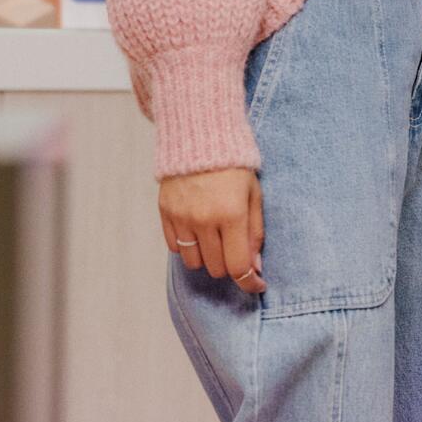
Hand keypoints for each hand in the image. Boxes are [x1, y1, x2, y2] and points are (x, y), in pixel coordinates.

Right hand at [161, 167, 264, 294]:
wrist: (200, 136)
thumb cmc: (235, 166)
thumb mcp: (254, 194)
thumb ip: (255, 232)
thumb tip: (256, 267)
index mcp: (232, 214)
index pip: (238, 266)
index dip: (249, 282)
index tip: (257, 285)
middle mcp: (204, 219)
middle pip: (216, 268)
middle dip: (230, 264)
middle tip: (235, 249)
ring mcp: (182, 217)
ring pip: (193, 262)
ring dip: (207, 258)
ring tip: (215, 239)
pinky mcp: (165, 212)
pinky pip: (175, 247)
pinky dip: (188, 246)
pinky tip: (198, 230)